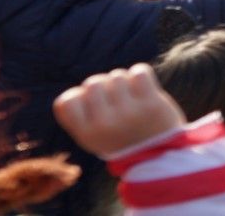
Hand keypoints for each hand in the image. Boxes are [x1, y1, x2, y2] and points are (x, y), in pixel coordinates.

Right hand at [53, 64, 186, 158]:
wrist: (158, 152)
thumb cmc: (121, 137)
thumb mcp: (93, 136)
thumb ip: (80, 115)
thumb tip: (79, 89)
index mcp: (86, 134)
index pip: (65, 102)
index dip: (78, 95)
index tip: (92, 103)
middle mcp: (104, 124)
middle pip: (92, 83)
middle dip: (104, 85)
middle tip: (115, 98)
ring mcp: (128, 113)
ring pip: (116, 76)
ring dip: (124, 80)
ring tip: (130, 96)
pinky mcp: (151, 103)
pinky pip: (139, 72)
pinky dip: (140, 73)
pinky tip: (142, 85)